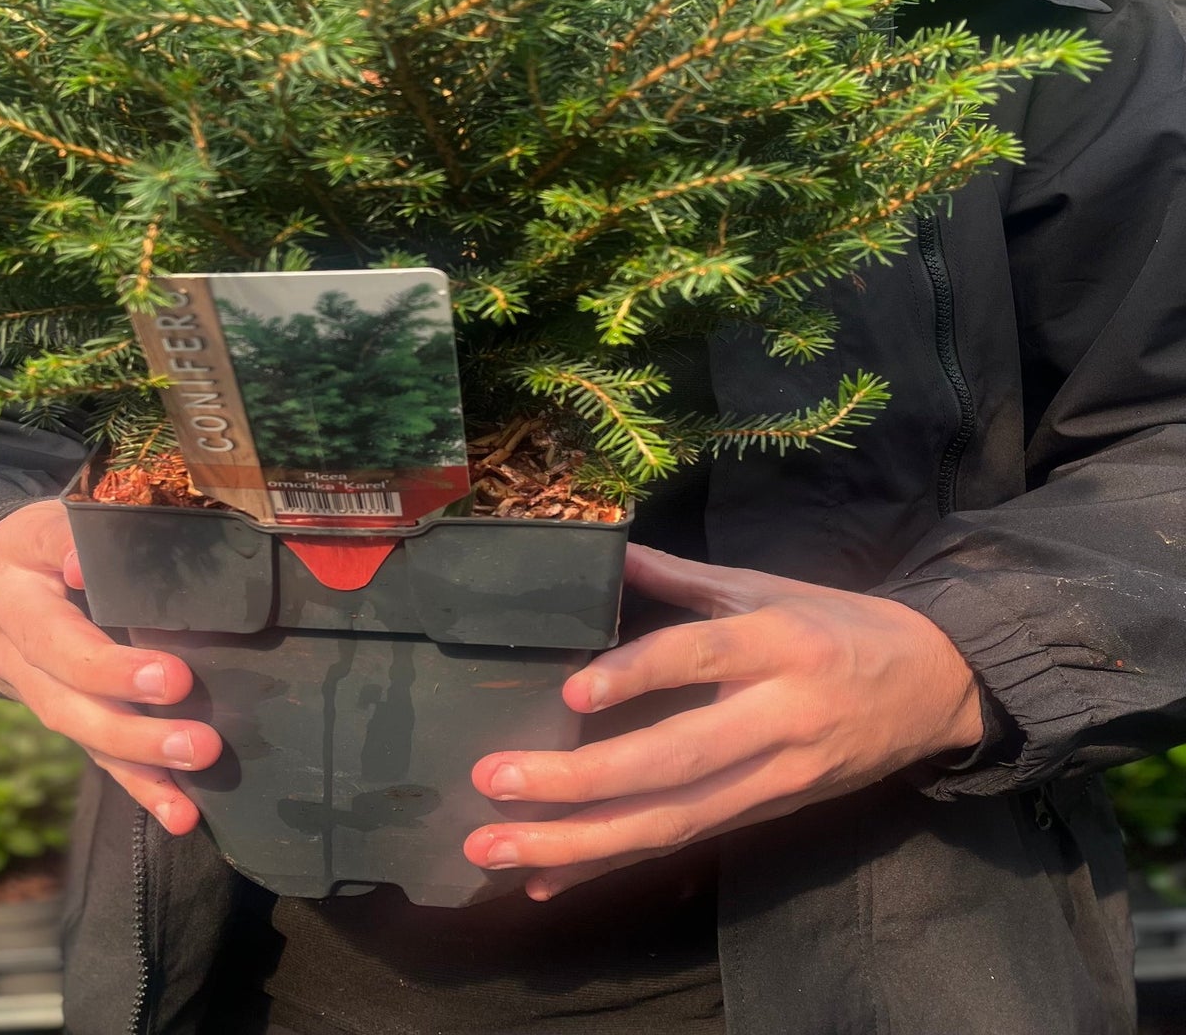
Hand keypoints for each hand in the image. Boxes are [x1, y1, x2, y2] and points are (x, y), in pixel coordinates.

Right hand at [0, 498, 220, 834]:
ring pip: (85, 740)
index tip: (172, 677)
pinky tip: (180, 814)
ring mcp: (41, 698)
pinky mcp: (67, 719)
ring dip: (142, 767)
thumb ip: (66, 537)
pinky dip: (141, 789)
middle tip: (199, 742)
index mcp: (16, 608)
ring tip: (194, 786)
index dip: (111, 668)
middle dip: (135, 732)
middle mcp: (23, 662)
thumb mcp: (37, 528)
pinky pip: (98, 760)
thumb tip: (88, 562)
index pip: (59, 643)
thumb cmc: (23, 552)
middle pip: (73, 707)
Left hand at [465, 545, 982, 899]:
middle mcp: (776, 719)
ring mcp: (774, 779)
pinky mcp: (767, 816)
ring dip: (577, 843)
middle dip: (581, 781)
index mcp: (777, 644)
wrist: (933, 688)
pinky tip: (544, 881)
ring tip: (495, 847)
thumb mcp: (768, 586)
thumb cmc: (839, 625)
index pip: (701, 657)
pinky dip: (609, 865)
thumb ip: (682, 577)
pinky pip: (681, 843)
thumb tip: (607, 548)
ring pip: (672, 820)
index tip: (572, 691)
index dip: (639, 675)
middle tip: (495, 780)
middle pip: (676, 761)